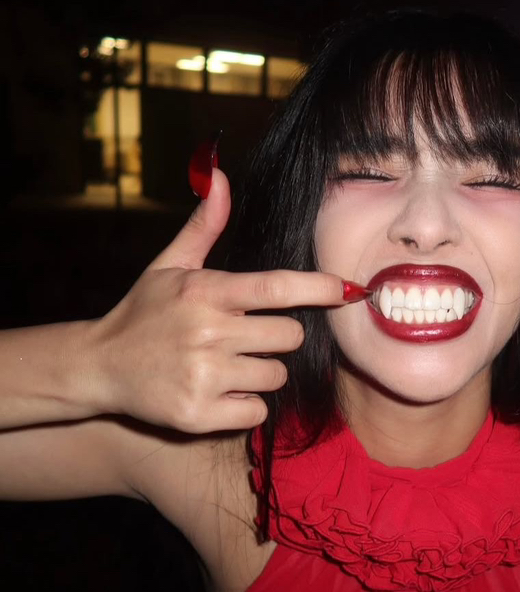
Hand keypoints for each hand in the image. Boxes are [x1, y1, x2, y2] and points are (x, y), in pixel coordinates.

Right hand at [87, 168, 344, 432]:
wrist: (99, 366)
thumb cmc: (145, 312)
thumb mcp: (169, 265)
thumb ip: (204, 226)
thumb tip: (220, 176)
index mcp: (205, 292)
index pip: (277, 286)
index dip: (319, 287)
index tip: (347, 289)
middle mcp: (207, 332)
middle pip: (290, 336)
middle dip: (279, 336)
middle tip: (249, 336)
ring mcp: (203, 376)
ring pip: (276, 375)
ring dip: (263, 371)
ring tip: (229, 364)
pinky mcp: (198, 415)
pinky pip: (257, 411)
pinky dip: (246, 404)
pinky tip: (220, 391)